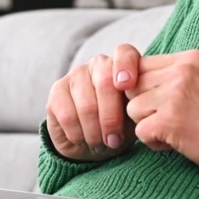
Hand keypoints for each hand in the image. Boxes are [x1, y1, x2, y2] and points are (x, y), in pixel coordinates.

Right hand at [45, 43, 142, 161]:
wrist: (93, 143)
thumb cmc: (122, 126)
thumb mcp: (136, 118)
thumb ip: (140, 107)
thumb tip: (142, 109)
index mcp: (123, 65)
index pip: (125, 53)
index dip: (126, 67)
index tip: (126, 86)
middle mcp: (98, 64)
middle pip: (105, 83)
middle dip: (111, 119)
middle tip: (115, 141)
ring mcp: (75, 75)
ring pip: (86, 105)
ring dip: (95, 133)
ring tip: (100, 144)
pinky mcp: (57, 91)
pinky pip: (68, 116)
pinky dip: (78, 135)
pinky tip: (83, 140)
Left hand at [124, 50, 198, 170]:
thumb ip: (171, 75)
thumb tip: (128, 80)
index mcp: (191, 58)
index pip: (142, 66)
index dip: (147, 90)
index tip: (169, 104)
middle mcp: (182, 70)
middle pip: (133, 87)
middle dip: (146, 107)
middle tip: (174, 119)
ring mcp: (175, 94)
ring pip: (133, 109)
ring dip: (150, 125)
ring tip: (177, 130)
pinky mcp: (169, 119)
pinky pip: (140, 132)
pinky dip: (155, 143)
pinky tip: (177, 142)